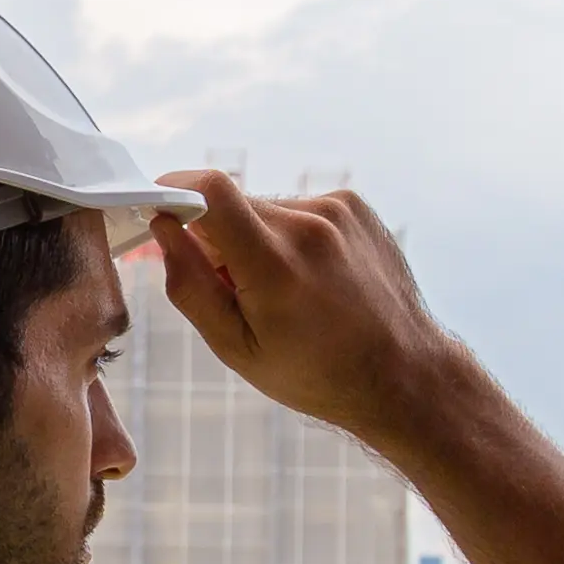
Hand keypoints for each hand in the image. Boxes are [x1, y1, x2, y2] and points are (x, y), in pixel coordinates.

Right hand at [147, 172, 471, 446]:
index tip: (160, 209)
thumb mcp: (237, 349)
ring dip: (257, 238)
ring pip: (266, 208)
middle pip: (233, 204)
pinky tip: (313, 279)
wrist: (404, 374)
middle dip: (217, 236)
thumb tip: (163, 230)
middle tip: (234, 287)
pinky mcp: (355, 206)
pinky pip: (299, 210)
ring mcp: (338, 210)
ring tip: (286, 291)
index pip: (210, 190)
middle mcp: (309, 225)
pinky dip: (290, 237)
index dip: (173, 189)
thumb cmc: (318, 374)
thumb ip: (189, 286)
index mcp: (275, 263)